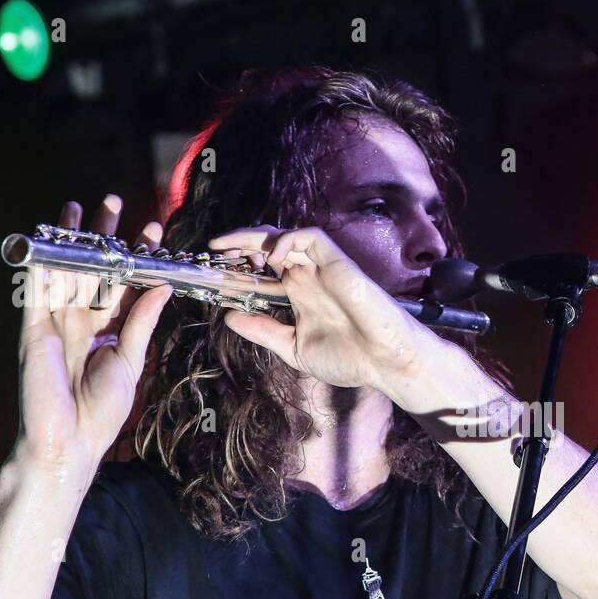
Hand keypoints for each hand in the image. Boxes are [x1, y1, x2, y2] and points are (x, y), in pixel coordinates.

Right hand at [15, 195, 172, 479]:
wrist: (70, 441)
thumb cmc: (100, 412)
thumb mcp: (129, 361)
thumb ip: (141, 322)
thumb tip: (162, 286)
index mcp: (108, 331)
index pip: (124, 283)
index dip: (137, 256)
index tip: (153, 231)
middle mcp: (81, 321)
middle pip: (94, 269)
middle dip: (103, 236)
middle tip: (114, 202)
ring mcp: (56, 323)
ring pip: (65, 272)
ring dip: (71, 240)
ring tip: (79, 208)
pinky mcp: (34, 329)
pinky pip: (37, 290)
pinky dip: (41, 263)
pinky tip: (47, 238)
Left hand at [207, 225, 432, 392]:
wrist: (386, 363)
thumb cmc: (350, 359)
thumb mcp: (293, 348)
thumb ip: (263, 331)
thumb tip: (228, 318)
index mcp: (298, 294)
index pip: (262, 271)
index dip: (236, 267)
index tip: (211, 271)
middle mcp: (308, 277)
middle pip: (268, 247)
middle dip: (239, 243)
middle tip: (214, 249)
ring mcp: (323, 268)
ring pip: (285, 235)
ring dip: (256, 237)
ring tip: (233, 248)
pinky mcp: (338, 263)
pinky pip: (311, 237)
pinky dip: (289, 239)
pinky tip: (274, 258)